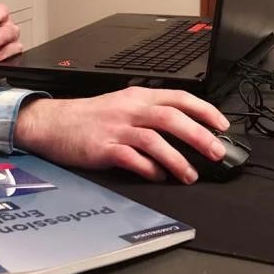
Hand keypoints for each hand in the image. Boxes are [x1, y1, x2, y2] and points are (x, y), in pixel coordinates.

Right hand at [13, 87, 230, 183]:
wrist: (52, 123)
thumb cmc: (89, 118)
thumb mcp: (122, 106)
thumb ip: (150, 114)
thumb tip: (185, 131)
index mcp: (137, 97)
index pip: (178, 97)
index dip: (204, 110)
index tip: (222, 125)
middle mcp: (129, 110)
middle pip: (171, 118)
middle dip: (198, 135)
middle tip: (216, 151)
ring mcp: (116, 129)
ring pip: (155, 140)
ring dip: (177, 159)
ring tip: (189, 175)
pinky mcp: (103, 148)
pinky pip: (132, 159)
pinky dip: (149, 170)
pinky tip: (158, 176)